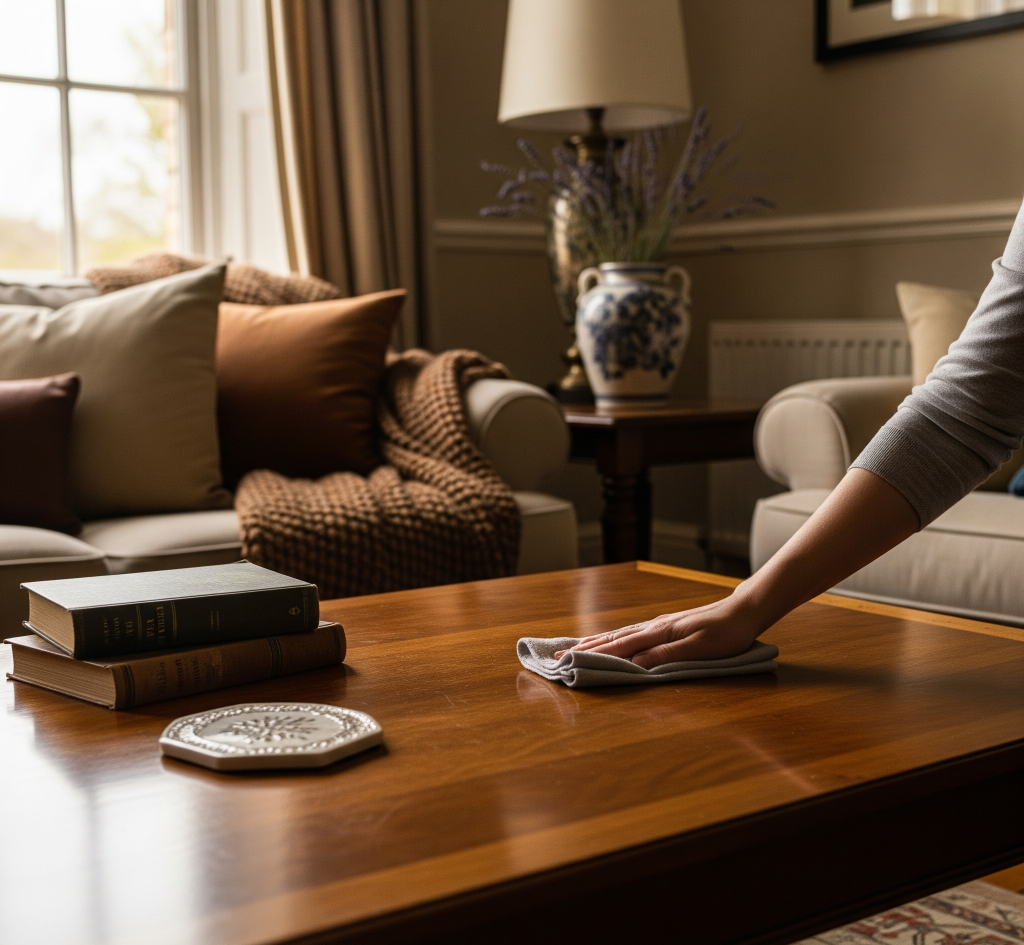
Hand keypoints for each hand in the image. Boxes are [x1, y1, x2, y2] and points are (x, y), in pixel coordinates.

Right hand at [554, 593, 766, 667]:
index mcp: (658, 633)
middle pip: (613, 638)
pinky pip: (631, 634)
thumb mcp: (697, 649)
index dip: (594, 656)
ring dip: (596, 642)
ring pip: (620, 634)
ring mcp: (659, 625)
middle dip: (585, 649)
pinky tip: (611, 640)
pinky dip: (613, 638)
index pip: (619, 646)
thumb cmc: (724, 634)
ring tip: (575, 648)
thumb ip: (665, 656)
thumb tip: (634, 664)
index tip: (569, 662)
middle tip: (559, 657)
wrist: (743, 612)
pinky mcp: (665, 626)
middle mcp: (653, 627)